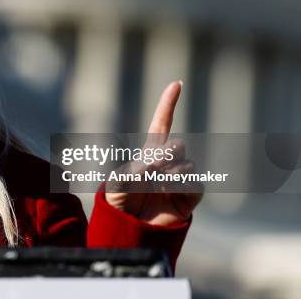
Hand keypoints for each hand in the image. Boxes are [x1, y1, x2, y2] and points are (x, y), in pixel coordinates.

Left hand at [104, 81, 202, 225]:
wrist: (129, 230)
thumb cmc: (119, 203)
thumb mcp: (118, 182)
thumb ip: (137, 167)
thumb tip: (162, 158)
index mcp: (148, 154)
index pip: (161, 125)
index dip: (168, 104)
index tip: (176, 83)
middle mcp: (167, 163)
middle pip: (176, 144)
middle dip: (165, 154)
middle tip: (150, 171)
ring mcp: (180, 178)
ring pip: (185, 164)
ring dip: (169, 174)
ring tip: (155, 189)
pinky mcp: (190, 196)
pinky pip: (194, 183)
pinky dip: (181, 186)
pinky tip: (169, 193)